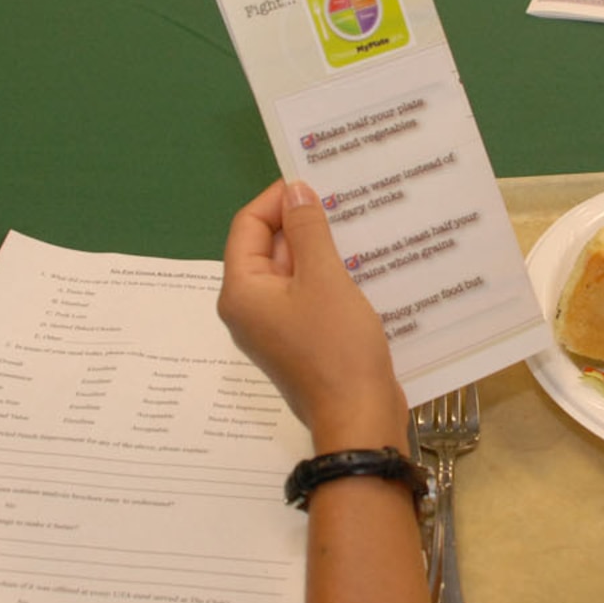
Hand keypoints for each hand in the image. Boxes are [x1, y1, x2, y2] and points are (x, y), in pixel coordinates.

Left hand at [219, 179, 406, 450]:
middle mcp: (248, 308)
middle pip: (268, 248)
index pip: (248, 226)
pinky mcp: (298, 342)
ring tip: (357, 227)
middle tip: (343, 201)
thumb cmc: (337, 346)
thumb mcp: (324, 278)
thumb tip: (295, 191)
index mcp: (241, 291)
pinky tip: (361, 266)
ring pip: (291, 273)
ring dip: (319, 250)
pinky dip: (327, 278)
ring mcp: (273, 328)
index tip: (316, 184)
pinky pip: (306, 297)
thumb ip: (308, 230)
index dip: (278, 199)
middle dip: (302, 223)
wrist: (359, 418)